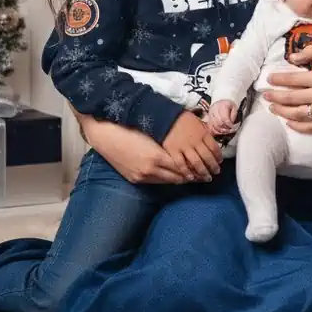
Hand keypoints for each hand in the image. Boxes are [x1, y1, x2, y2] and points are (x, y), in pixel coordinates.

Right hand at [77, 115, 192, 183]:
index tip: (205, 166)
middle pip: (177, 177)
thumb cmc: (131, 129)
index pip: (183, 167)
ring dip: (179, 179)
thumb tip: (186, 147)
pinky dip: (166, 179)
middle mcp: (150, 169)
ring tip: (192, 176)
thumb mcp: (154, 135)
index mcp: (157, 156)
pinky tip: (173, 176)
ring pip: (167, 181)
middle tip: (203, 175)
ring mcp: (141, 176)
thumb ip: (169, 144)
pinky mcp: (134, 178)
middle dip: (191, 177)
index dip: (195, 168)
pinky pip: (155, 182)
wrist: (106, 136)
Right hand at [162, 111, 222, 181]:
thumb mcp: (199, 123)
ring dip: (203, 172)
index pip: (214, 147)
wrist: (167, 116)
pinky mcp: (173, 151)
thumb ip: (205, 133)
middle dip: (213, 166)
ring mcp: (184, 147)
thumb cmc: (184, 119)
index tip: (220, 161)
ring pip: (196, 162)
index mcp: (203, 133)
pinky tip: (191, 177)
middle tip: (216, 172)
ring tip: (207, 177)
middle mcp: (195, 141)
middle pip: (207, 157)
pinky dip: (187, 172)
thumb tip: (213, 142)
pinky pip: (181, 164)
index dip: (218, 156)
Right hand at [207, 99, 238, 135]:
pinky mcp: (208, 118)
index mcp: (222, 106)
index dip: (228, 124)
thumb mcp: (234, 108)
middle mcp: (214, 110)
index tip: (232, 127)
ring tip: (226, 132)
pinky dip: (215, 131)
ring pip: (214, 126)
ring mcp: (210, 114)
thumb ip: (233, 116)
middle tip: (230, 130)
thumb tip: (231, 125)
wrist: (222, 101)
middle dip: (225, 128)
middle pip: (218, 123)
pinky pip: (210, 127)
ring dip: (220, 131)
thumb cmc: (229, 105)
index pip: (224, 118)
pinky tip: (220, 132)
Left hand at [264, 45, 311, 133]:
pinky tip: (288, 122)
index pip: (293, 79)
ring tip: (273, 108)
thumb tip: (291, 57)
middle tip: (265, 95)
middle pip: (292, 98)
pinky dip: (298, 126)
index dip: (279, 79)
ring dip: (283, 111)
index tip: (269, 79)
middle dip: (276, 96)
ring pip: (299, 114)